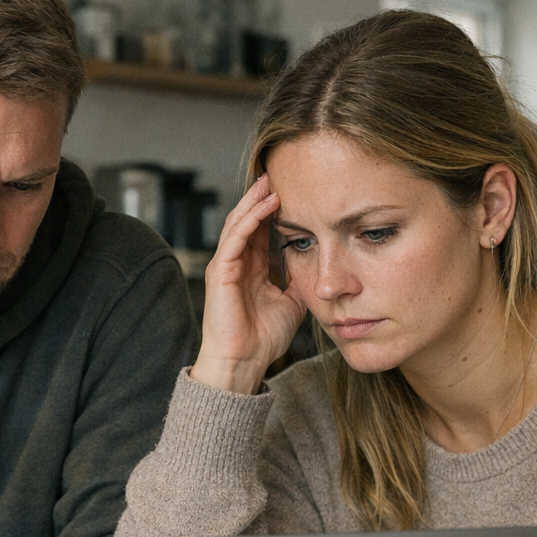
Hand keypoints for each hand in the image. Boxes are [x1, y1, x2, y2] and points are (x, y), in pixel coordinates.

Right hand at [191, 174, 308, 393]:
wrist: (243, 364)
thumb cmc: (262, 339)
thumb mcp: (291, 303)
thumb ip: (298, 282)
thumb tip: (316, 266)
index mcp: (249, 268)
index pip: (259, 229)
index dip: (272, 209)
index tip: (291, 189)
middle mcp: (235, 263)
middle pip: (246, 219)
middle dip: (260, 196)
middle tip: (277, 173)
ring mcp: (225, 266)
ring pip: (238, 222)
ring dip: (254, 200)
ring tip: (271, 180)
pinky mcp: (220, 272)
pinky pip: (235, 238)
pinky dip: (250, 218)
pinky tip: (267, 204)